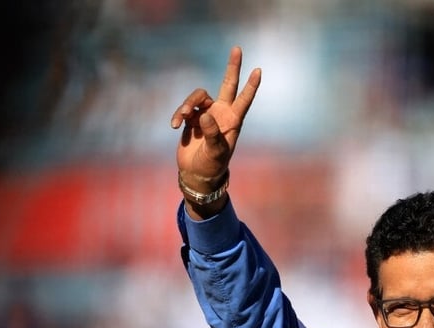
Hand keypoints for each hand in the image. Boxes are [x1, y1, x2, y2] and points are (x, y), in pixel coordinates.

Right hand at [171, 46, 260, 208]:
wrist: (196, 173)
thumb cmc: (212, 165)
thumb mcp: (215, 152)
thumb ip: (212, 133)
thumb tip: (204, 114)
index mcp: (233, 121)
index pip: (244, 99)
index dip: (251, 86)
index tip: (258, 70)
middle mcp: (221, 113)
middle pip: (228, 84)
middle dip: (233, 67)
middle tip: (238, 49)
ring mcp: (206, 114)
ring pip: (198, 96)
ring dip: (188, 104)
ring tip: (182, 118)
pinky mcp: (191, 118)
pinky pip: (184, 108)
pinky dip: (178, 115)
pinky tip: (175, 126)